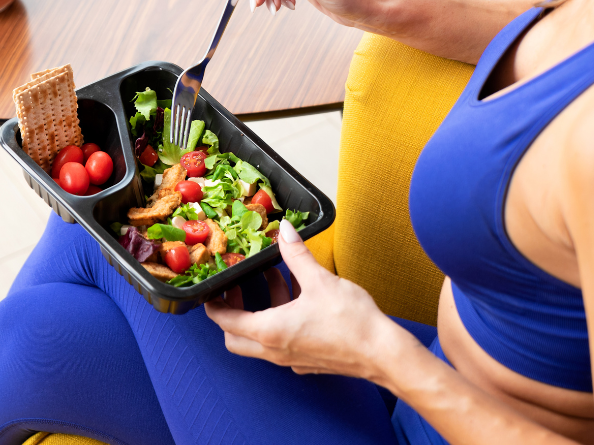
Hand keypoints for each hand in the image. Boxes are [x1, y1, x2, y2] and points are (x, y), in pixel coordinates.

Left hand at [204, 220, 411, 382]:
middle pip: (237, 339)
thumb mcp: (320, 280)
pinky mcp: (309, 361)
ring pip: (261, 340)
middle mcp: (276, 351)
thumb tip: (284, 231)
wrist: (382, 354)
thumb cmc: (351, 322)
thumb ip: (297, 255)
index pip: (226, 322)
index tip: (210, 291)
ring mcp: (292, 359)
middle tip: (238, 288)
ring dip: (261, 311)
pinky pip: (283, 341)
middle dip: (232, 312)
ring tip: (273, 278)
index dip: (214, 306)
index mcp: (270, 331)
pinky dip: (280, 320)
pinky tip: (298, 297)